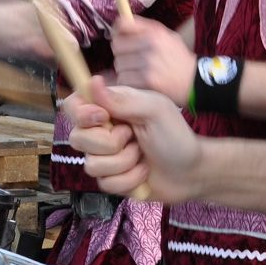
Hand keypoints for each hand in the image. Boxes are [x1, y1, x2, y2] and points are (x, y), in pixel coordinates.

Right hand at [64, 79, 205, 200]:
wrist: (191, 172)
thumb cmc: (175, 136)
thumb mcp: (153, 110)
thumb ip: (120, 99)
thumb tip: (92, 81)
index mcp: (110, 108)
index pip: (74, 106)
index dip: (81, 114)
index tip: (103, 117)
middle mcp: (102, 131)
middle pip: (77, 138)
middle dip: (110, 143)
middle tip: (134, 137)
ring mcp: (104, 157)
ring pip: (91, 165)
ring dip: (124, 162)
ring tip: (142, 156)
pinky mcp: (110, 180)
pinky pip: (104, 183)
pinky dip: (129, 179)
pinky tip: (143, 173)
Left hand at [110, 18, 194, 105]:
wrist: (196, 82)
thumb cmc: (179, 60)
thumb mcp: (168, 37)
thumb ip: (146, 30)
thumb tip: (118, 27)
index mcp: (156, 31)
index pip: (123, 24)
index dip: (117, 32)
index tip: (119, 38)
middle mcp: (152, 43)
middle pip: (117, 46)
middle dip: (122, 54)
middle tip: (131, 61)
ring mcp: (149, 62)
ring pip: (119, 64)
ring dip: (125, 70)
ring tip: (138, 73)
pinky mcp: (148, 79)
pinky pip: (124, 79)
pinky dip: (128, 82)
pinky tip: (139, 83)